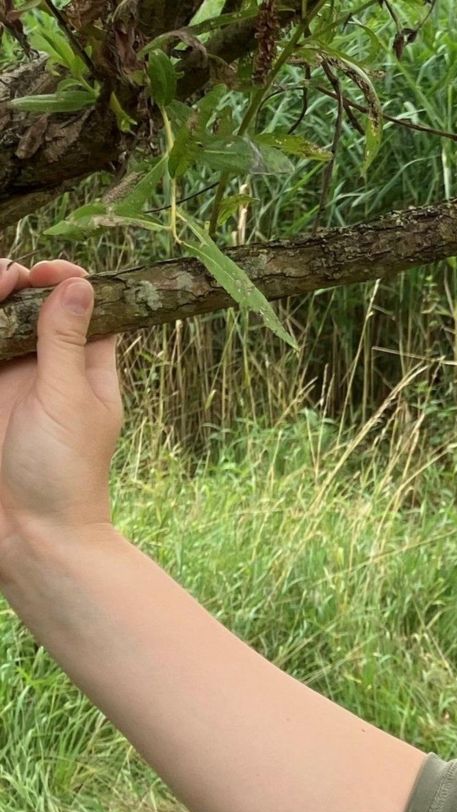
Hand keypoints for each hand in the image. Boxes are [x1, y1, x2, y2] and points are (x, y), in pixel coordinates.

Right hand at [0, 258, 122, 563]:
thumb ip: (65, 341)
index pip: (81, 305)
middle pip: (28, 305)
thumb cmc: (64, 471)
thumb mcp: (68, 399)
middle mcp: (44, 367)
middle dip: (14, 281)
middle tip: (7, 277)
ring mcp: (8, 379)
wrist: (28, 532)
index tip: (46, 270)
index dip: (65, 279)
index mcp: (85, 366)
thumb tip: (81, 283)